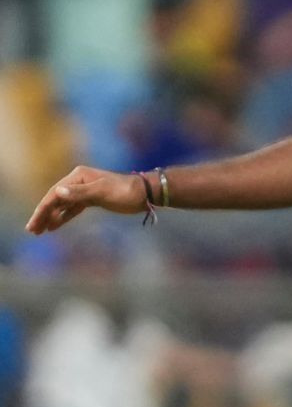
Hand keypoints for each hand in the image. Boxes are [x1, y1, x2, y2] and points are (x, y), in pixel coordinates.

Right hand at [25, 166, 145, 234]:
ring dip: (51, 217)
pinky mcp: (92, 199)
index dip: (43, 208)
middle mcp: (79, 181)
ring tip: (39, 231)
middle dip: (43, 214)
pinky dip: (63, 217)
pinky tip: (54, 226)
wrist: (145, 193)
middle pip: (56, 198)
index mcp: (79, 175)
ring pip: (63, 205)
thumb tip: (59, 191)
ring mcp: (85, 190)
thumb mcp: (103, 191)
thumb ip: (81, 192)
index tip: (34, 223)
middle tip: (32, 230)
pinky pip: (73, 209)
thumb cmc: (126, 191)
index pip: (55, 193)